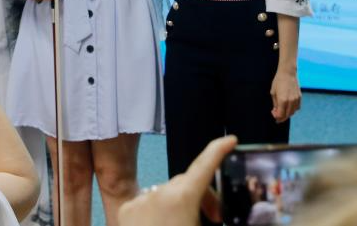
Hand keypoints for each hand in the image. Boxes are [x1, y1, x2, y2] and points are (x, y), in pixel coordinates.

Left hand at [119, 135, 237, 225]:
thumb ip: (211, 215)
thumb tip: (218, 213)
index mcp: (183, 197)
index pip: (204, 165)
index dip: (218, 149)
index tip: (230, 139)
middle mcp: (160, 192)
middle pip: (187, 183)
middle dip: (202, 196)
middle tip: (215, 217)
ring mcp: (140, 199)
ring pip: (166, 193)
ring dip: (178, 205)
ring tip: (186, 225)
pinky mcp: (126, 209)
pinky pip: (147, 202)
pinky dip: (157, 211)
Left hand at [271, 70, 301, 121]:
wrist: (288, 73)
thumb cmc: (278, 82)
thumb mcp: (273, 92)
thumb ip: (275, 104)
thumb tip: (276, 112)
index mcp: (282, 100)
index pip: (281, 114)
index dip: (277, 117)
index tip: (274, 116)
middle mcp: (291, 101)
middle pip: (287, 115)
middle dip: (282, 117)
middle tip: (277, 116)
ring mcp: (296, 99)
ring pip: (293, 112)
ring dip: (287, 114)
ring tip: (282, 111)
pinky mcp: (300, 97)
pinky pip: (297, 107)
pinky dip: (292, 109)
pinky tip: (288, 107)